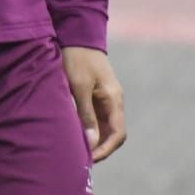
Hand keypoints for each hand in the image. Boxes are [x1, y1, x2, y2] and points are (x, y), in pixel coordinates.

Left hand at [61, 46, 126, 162]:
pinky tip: (76, 134)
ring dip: (94, 139)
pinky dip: (89, 129)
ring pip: (105, 127)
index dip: (106, 149)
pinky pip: (97, 118)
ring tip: (78, 150)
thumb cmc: (76, 59)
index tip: (90, 158)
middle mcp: (114, 101)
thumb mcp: (78, 86)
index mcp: (114, 100)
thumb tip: (91, 142)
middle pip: (113, 133)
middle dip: (100, 148)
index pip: (118, 134)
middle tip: (82, 159)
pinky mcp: (97, 95)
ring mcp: (106, 98)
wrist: (77, 35)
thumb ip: (85, 114)